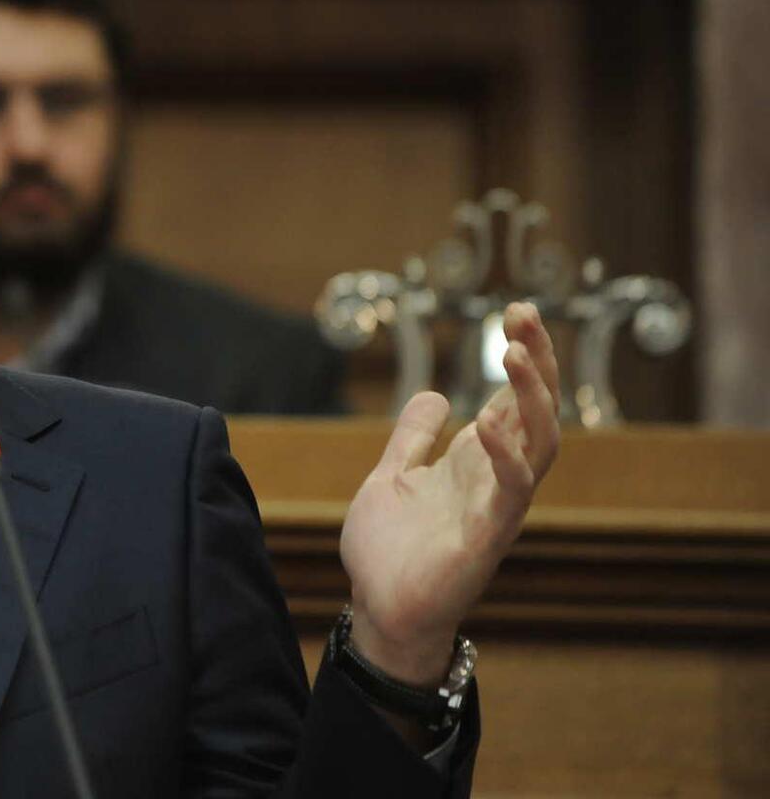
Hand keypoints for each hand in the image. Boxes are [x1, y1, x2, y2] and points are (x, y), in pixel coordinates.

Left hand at [339, 302, 560, 683]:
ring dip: (533, 398)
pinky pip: (510, 492)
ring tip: (514, 352)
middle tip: (525, 314)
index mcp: (476, 461)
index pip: (514, 399)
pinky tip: (489, 421)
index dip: (523, 357)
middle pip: (538, 411)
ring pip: (541, 444)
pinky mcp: (487, 536)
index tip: (517, 312)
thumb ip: (412, 438)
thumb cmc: (391, 551)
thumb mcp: (391, 476)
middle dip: (538, 362)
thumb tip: (433, 394)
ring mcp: (497, 506)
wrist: (379, 609)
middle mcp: (496, 478)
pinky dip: (507, 456)